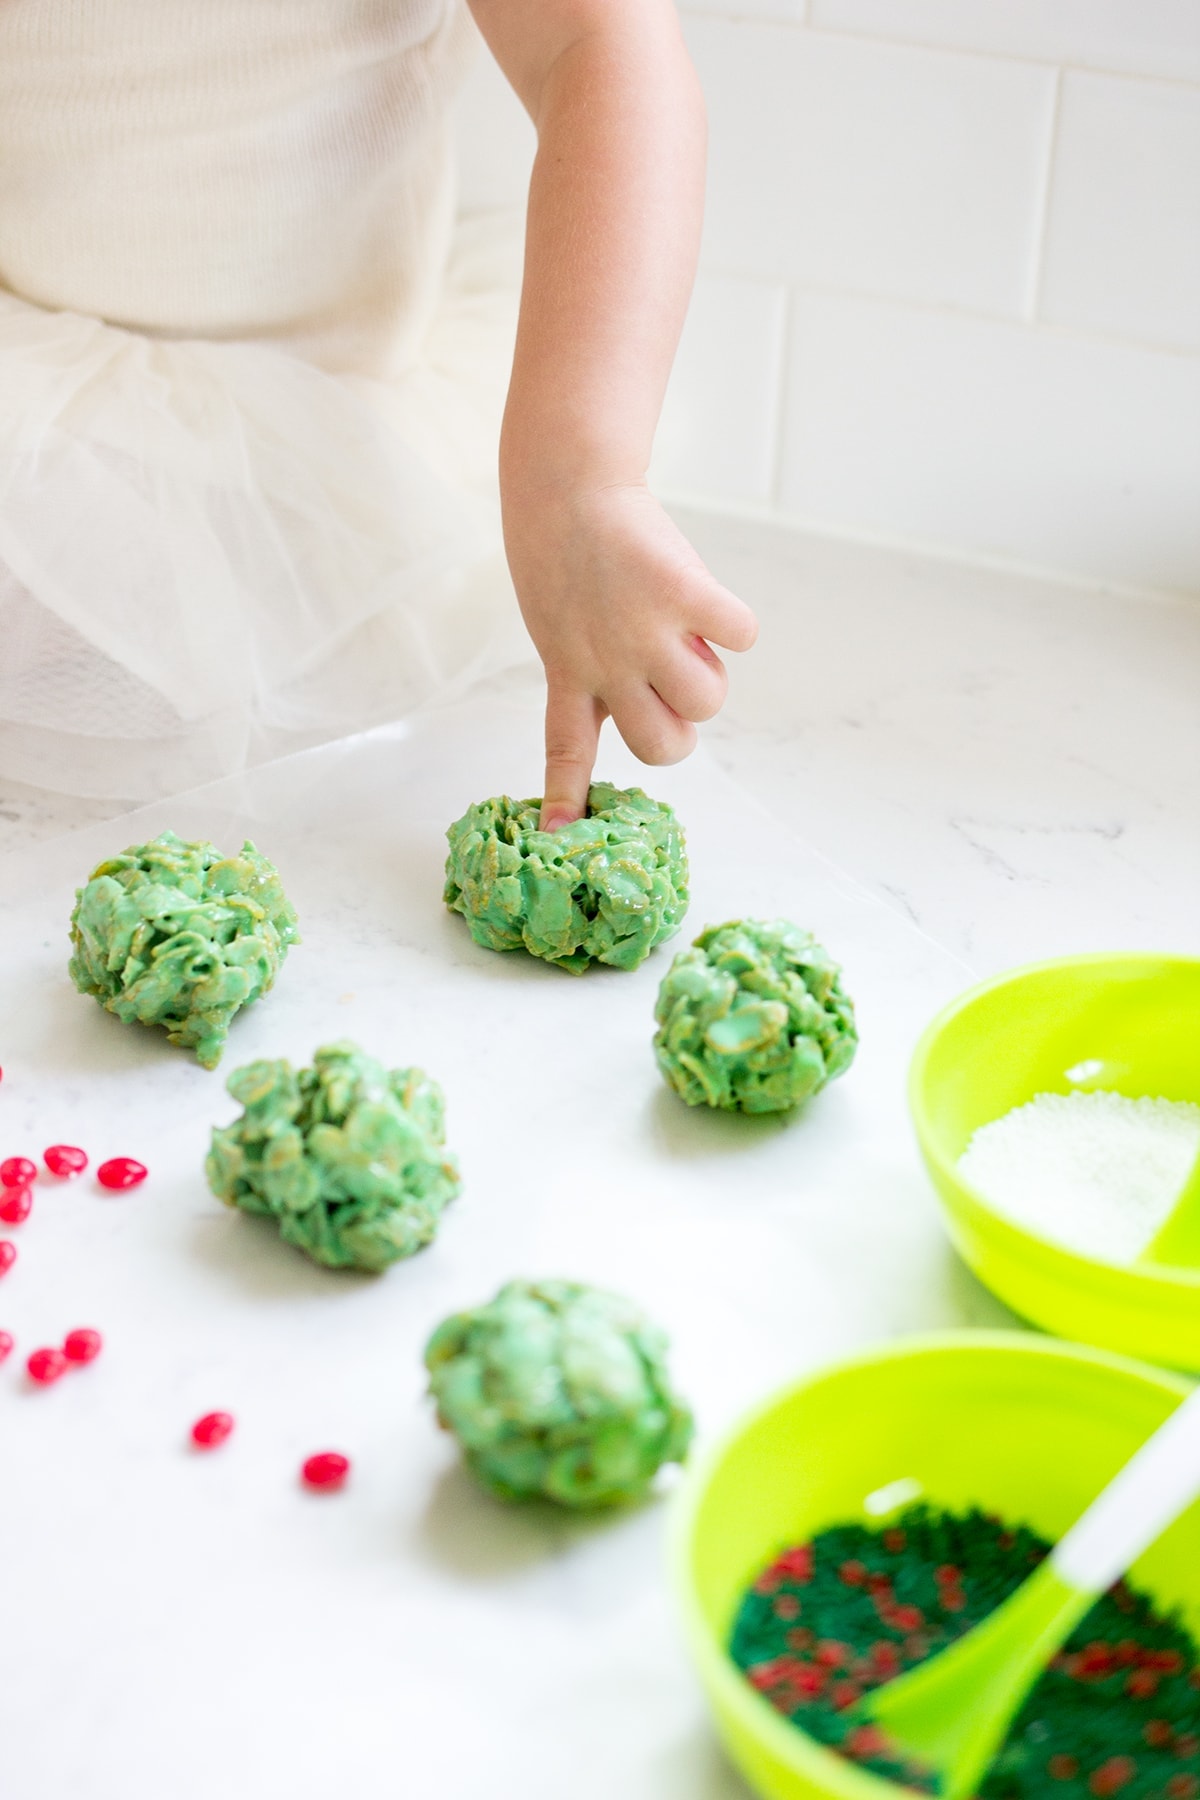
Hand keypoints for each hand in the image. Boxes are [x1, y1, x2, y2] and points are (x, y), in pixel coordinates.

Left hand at [502, 480, 758, 829]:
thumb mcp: (558, 625)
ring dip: (712, 672)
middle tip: (672, 682)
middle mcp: (605, 664)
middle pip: (665, 748)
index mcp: (568, 673)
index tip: (560, 836)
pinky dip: (735, 622)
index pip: (565, 750)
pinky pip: (740, 636)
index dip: (566, 796)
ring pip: (707, 700)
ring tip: (688, 633)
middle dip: (682, 727)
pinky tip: (707, 600)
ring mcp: (645, 632)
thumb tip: (649, 707)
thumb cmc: (566, 552)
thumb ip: (591, 671)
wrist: (568, 482)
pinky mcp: (684, 592)